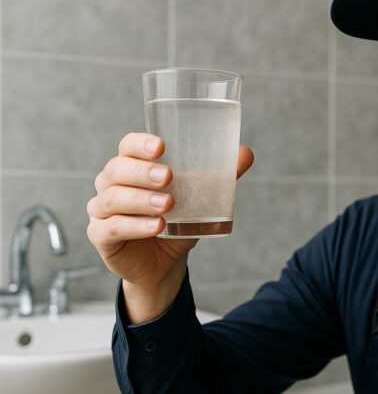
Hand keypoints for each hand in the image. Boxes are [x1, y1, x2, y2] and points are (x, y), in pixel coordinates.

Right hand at [87, 132, 253, 321]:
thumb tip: (246, 153)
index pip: (127, 146)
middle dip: (142, 172)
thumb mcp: (200, 199)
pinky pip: (111, 228)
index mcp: (131, 167)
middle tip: (168, 176)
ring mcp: (102, 210)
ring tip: (168, 205)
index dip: (139, 143)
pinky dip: (134, 226)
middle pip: (116, 169)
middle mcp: (111, 184)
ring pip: (113, 198)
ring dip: (141, 200)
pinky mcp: (101, 236)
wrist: (165, 263)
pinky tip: (156, 227)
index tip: (161, 146)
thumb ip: (220, 177)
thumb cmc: (177, 222)